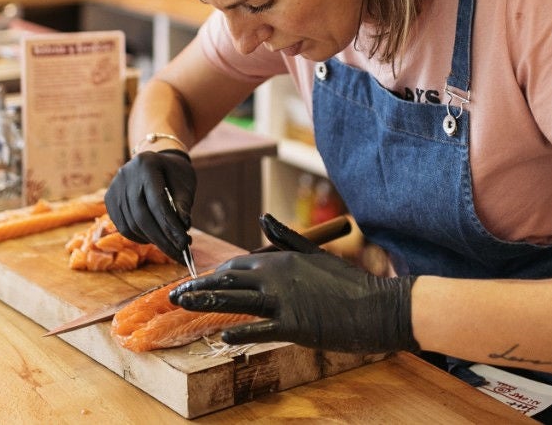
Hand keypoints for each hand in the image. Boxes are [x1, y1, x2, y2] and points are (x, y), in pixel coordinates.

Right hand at [105, 149, 195, 263]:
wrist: (156, 161)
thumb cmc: (174, 173)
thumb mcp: (185, 184)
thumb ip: (183, 205)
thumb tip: (183, 228)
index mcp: (147, 164)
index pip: (157, 202)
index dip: (170, 226)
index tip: (183, 244)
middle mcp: (126, 174)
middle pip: (142, 216)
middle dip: (162, 239)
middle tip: (178, 253)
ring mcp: (115, 187)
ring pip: (132, 224)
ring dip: (152, 240)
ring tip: (169, 246)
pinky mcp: (109, 199)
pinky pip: (123, 226)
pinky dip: (139, 237)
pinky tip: (153, 239)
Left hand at [170, 215, 416, 353]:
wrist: (377, 306)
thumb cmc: (348, 283)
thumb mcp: (315, 253)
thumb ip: (286, 236)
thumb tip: (263, 216)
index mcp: (281, 260)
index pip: (237, 267)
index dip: (214, 276)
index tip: (197, 283)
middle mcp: (277, 276)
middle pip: (227, 281)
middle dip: (198, 287)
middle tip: (174, 294)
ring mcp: (283, 301)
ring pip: (234, 300)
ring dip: (203, 302)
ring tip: (181, 305)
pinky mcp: (293, 325)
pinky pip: (259, 328)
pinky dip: (239, 331)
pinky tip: (221, 335)